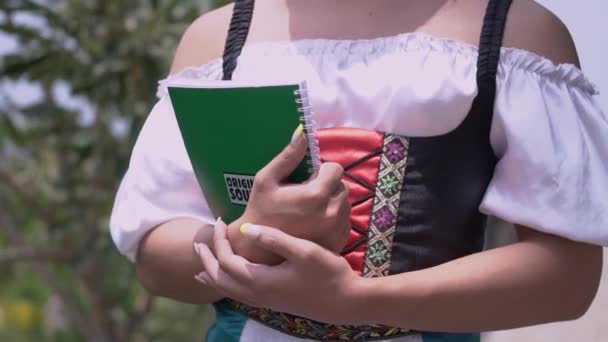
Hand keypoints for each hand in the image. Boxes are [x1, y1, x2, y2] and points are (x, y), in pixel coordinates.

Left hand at [196, 218, 360, 324]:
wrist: (345, 302)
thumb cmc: (327, 273)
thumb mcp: (303, 251)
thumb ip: (273, 238)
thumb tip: (246, 228)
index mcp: (259, 281)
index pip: (226, 260)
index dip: (219, 240)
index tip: (221, 221)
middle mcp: (256, 294)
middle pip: (219, 279)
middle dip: (207, 260)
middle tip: (199, 242)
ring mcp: (264, 300)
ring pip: (227, 290)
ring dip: (213, 273)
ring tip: (203, 263)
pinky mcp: (272, 301)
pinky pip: (238, 294)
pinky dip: (225, 284)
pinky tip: (229, 278)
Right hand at [228, 127, 350, 263]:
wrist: (259, 250)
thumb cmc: (260, 210)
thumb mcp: (266, 180)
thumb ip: (288, 156)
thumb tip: (302, 132)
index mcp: (316, 194)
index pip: (336, 169)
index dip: (323, 170)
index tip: (308, 177)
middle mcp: (332, 212)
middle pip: (342, 186)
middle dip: (328, 185)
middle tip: (307, 192)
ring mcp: (337, 228)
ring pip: (345, 203)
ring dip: (332, 200)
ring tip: (310, 208)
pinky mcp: (339, 241)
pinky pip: (345, 220)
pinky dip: (334, 218)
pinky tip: (315, 222)